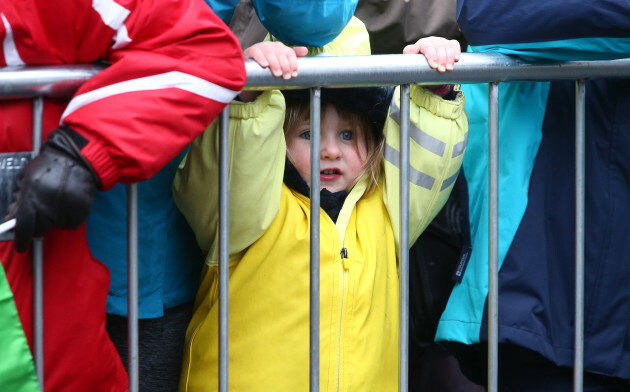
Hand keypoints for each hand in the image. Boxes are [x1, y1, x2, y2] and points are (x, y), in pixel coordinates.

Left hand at [8, 127, 100, 251]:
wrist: (75, 158)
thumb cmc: (47, 166)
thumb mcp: (25, 178)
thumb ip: (18, 199)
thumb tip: (12, 218)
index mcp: (31, 198)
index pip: (24, 227)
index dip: (21, 239)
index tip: (21, 246)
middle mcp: (48, 207)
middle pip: (40, 230)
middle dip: (38, 226)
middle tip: (41, 216)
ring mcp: (66, 210)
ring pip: (56, 226)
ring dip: (54, 220)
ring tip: (57, 202)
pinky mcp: (81, 211)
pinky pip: (71, 223)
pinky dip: (68, 217)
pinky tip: (68, 203)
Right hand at [244, 41, 307, 79]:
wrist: (251, 66)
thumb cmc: (269, 64)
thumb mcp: (282, 61)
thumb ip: (294, 57)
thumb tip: (305, 50)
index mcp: (281, 48)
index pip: (290, 53)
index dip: (293, 63)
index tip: (294, 74)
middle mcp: (272, 45)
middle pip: (281, 53)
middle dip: (285, 66)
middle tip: (286, 77)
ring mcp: (262, 47)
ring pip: (270, 54)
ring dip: (275, 64)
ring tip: (277, 74)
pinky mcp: (252, 50)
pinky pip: (257, 53)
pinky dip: (261, 58)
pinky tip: (265, 65)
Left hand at [403, 36, 460, 71]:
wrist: (426, 67)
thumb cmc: (418, 66)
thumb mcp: (411, 64)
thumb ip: (408, 62)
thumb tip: (406, 62)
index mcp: (421, 44)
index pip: (426, 47)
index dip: (431, 56)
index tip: (434, 66)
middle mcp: (431, 41)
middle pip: (438, 47)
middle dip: (441, 59)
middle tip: (442, 70)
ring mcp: (440, 41)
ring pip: (447, 46)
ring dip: (449, 58)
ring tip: (449, 69)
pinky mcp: (449, 44)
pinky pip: (454, 44)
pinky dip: (456, 51)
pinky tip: (457, 59)